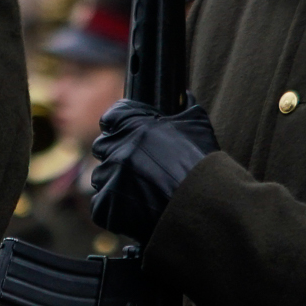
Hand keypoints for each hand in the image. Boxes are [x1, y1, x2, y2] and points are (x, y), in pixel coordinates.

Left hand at [88, 99, 216, 241]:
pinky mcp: (108, 205)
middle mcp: (119, 149)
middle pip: (102, 146)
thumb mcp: (197, 125)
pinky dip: (112, 208)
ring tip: (137, 191)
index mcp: (135, 125)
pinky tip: (131, 209)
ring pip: (101, 175)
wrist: (206, 204)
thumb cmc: (204, 164)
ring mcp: (112, 177)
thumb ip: (185, 108)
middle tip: (134, 166)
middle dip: (115, 153)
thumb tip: (185, 96)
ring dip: (114, 181)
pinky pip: (99, 205)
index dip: (118, 124)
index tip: (124, 132)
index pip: (112, 116)